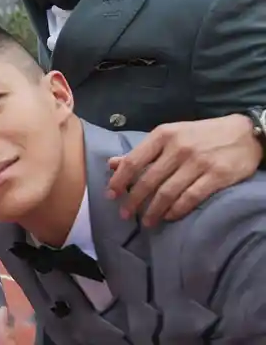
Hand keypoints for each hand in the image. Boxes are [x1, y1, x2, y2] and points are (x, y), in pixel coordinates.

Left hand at [106, 114, 260, 225]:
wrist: (245, 134)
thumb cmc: (201, 135)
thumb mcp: (170, 135)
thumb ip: (142, 151)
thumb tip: (112, 163)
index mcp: (163, 135)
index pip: (134, 161)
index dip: (120, 180)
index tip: (111, 195)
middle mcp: (178, 148)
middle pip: (148, 180)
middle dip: (134, 201)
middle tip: (125, 215)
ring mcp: (198, 162)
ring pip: (167, 192)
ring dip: (153, 210)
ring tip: (146, 222)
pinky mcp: (217, 176)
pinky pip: (191, 197)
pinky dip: (176, 210)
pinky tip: (168, 216)